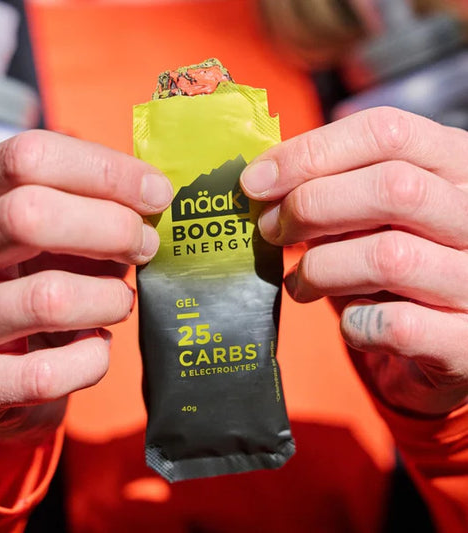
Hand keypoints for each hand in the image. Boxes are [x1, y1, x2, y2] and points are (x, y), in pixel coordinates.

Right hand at [0, 130, 171, 442]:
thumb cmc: (21, 282)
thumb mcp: (36, 232)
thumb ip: (81, 207)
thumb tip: (150, 196)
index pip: (27, 157)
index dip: (105, 170)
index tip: (155, 192)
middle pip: (30, 217)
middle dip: (113, 229)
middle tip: (147, 246)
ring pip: (48, 298)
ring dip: (110, 298)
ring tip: (121, 301)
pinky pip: (47, 373)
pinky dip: (92, 358)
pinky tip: (96, 344)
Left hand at [241, 107, 467, 416]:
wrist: (441, 340)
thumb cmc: (396, 270)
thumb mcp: (374, 216)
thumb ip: (336, 191)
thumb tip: (264, 184)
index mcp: (455, 167)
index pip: (387, 132)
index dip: (309, 153)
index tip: (255, 181)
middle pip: (392, 187)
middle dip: (310, 207)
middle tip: (271, 231)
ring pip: (389, 256)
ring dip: (320, 270)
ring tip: (298, 283)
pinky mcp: (466, 341)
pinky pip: (398, 325)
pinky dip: (354, 325)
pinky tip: (348, 323)